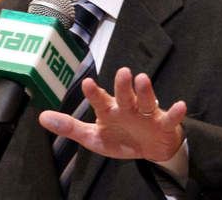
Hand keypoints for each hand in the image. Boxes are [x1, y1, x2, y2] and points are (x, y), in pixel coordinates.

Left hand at [39, 67, 186, 161]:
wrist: (150, 149)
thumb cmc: (120, 137)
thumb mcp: (92, 137)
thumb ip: (69, 127)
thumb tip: (41, 117)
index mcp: (109, 110)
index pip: (99, 100)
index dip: (93, 93)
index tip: (87, 82)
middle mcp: (127, 107)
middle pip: (124, 94)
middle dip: (122, 84)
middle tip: (121, 72)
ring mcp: (146, 114)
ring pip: (145, 100)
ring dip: (145, 90)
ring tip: (142, 79)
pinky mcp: (163, 124)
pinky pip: (170, 117)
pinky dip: (175, 112)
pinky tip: (179, 106)